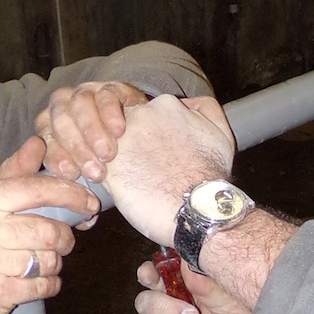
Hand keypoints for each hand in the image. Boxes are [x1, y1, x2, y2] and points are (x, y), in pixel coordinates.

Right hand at [0, 135, 98, 313]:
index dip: (70, 195)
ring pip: (48, 259)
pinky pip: (42, 285)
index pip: (35, 190)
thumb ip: (10, 175)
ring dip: (55, 263)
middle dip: (65, 238)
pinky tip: (39, 282)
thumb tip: (38, 143)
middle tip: (64, 242)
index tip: (89, 203)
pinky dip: (50, 285)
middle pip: (47, 229)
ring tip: (44, 263)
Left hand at [37, 80, 148, 182]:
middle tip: (96, 172)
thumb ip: (76, 177)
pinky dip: (111, 112)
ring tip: (108, 154)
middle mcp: (64, 106)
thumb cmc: (105, 159)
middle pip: (61, 119)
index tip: (72, 174)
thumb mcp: (87, 170)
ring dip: (93, 130)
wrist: (138, 138)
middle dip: (77, 148)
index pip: (46, 139)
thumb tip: (74, 197)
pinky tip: (120, 130)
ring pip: (81, 103)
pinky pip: (107, 94)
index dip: (57, 156)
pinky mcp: (111, 87)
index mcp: (50, 126)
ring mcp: (86, 92)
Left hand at [105, 95, 235, 245]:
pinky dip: (99, 176)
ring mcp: (119, 141)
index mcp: (163, 105)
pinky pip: (92, 166)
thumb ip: (205, 108)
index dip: (148, 133)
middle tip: (139, 165)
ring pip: (101, 142)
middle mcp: (138, 116)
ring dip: (109, 158)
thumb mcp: (220, 133)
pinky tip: (116, 190)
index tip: (154, 151)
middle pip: (119, 122)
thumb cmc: (211, 177)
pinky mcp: (106, 168)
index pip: (144, 111)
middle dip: (124, 142)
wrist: (198, 210)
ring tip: (128, 179)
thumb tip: (189, 104)